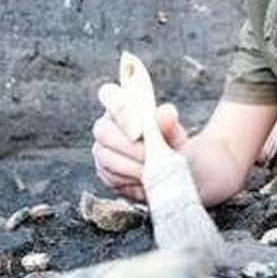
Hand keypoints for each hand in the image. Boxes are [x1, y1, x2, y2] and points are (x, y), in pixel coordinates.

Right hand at [91, 82, 187, 200]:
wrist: (172, 174)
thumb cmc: (170, 145)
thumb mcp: (174, 133)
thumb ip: (168, 122)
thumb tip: (165, 113)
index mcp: (122, 106)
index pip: (110, 95)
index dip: (120, 111)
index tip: (138, 132)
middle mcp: (106, 125)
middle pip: (103, 131)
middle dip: (129, 147)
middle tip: (151, 157)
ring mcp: (102, 150)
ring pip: (106, 157)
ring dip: (131, 167)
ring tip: (153, 171)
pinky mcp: (104, 173)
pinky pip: (110, 178)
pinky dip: (130, 182)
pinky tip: (144, 181)